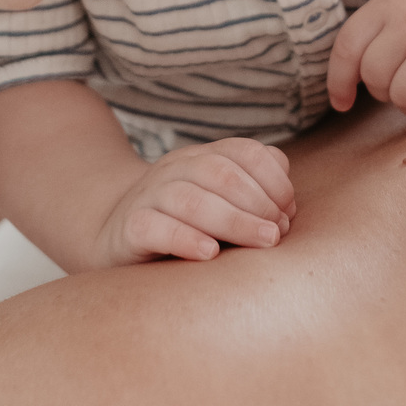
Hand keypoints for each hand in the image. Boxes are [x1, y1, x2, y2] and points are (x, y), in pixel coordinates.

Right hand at [95, 137, 296, 266]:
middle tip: (277, 234)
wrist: (116, 237)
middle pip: (221, 174)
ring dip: (234, 220)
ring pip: (192, 199)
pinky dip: (184, 238)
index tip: (288, 213)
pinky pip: (154, 227)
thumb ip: (255, 196)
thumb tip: (288, 207)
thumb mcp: (221, 204)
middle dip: (258, 203)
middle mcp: (175, 169)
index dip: (273, 179)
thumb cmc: (185, 225)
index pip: (243, 152)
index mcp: (202, 157)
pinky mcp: (130, 228)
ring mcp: (149, 196)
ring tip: (263, 241)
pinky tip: (209, 253)